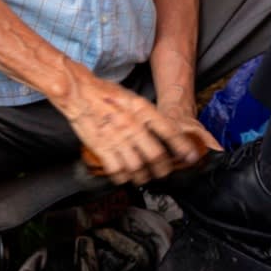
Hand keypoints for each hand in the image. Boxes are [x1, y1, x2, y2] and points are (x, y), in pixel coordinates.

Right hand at [57, 73, 213, 182]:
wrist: (78, 92)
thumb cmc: (104, 94)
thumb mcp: (131, 97)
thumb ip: (147, 114)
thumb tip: (163, 131)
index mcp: (142, 110)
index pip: (169, 131)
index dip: (183, 147)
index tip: (191, 157)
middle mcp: (132, 125)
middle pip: (156, 155)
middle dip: (163, 168)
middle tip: (164, 172)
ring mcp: (117, 138)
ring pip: (138, 167)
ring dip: (143, 176)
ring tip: (144, 177)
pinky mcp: (102, 148)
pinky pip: (117, 171)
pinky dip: (123, 177)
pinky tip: (124, 176)